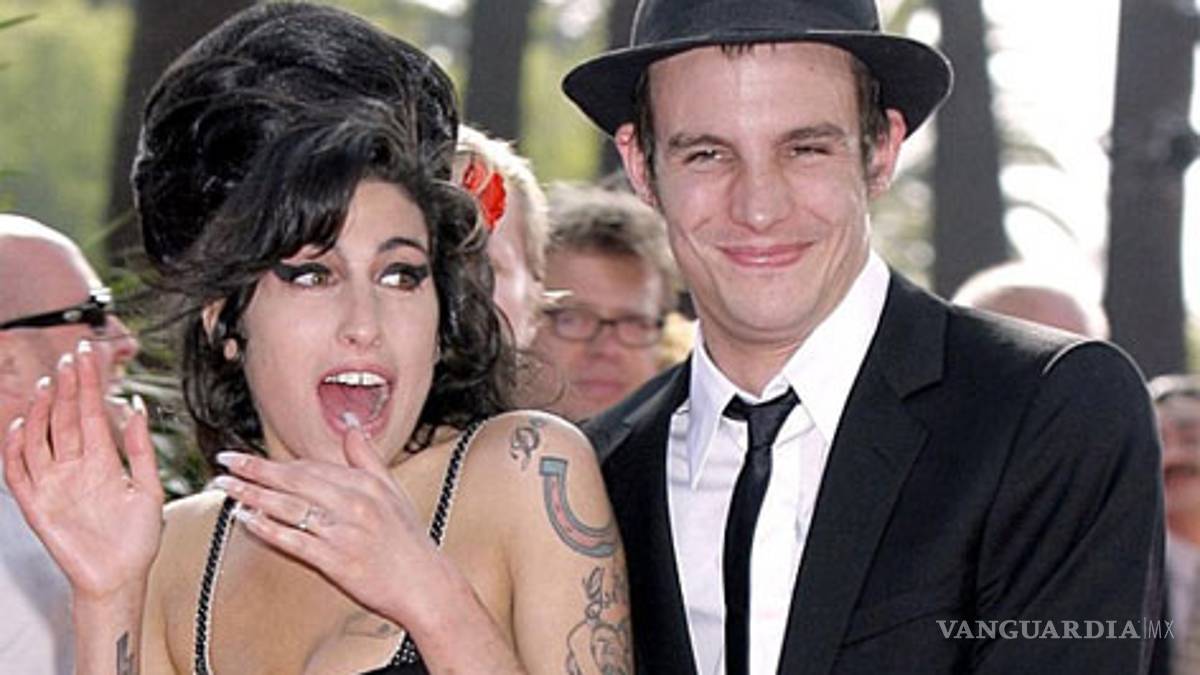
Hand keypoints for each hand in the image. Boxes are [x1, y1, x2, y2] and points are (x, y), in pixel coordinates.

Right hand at [2, 341, 162, 600]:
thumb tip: (137, 406)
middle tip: (70, 357)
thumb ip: (142, 449)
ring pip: (40, 438)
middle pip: (67, 419)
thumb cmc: (137, 538)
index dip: (91, 384)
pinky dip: (16, 449)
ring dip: (43, 411)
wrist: (120, 578)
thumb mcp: (149, 489)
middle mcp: (75, 467)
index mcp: (103, 460)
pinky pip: (19, 473)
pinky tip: (21, 425)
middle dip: (69, 388)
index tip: (89, 355)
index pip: (93, 413)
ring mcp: (54, 484)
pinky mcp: (37, 505)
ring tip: (50, 383)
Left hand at [213, 422, 444, 622]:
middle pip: (294, 480)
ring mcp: (343, 532)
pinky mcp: (336, 561)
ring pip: (289, 507)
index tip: (249, 458)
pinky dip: (268, 528)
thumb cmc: (408, 540)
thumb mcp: (394, 491)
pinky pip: (294, 540)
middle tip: (225, 462)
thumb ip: (367, 457)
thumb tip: (351, 425)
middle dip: (255, 470)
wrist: (425, 584)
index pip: (311, 467)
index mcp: (365, 484)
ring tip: (224, 487)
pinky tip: (246, 519)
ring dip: (252, 495)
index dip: (276, 461)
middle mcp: (353, 504)